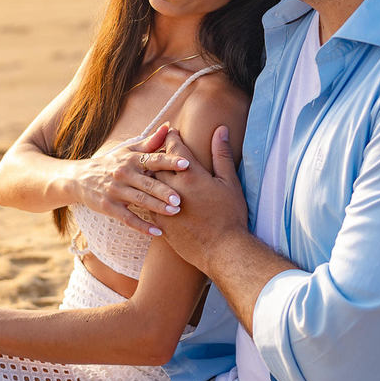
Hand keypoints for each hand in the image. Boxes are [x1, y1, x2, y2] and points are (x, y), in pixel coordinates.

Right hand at [72, 123, 191, 235]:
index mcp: (131, 159)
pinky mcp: (109, 207)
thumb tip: (170, 127)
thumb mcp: (127, 150)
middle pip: (147, 183)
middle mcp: (123, 174)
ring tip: (174, 212)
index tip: (186, 164)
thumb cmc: (110, 163)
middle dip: (164, 191)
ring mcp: (115, 191)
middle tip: (180, 198)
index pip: (153, 160)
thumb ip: (150, 142)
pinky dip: (142, 226)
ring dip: (157, 207)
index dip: (169, 161)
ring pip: (139, 200)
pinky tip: (157, 232)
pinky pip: (128, 218)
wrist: (79, 178)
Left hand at [156, 126, 249, 270]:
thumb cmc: (230, 215)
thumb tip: (220, 129)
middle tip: (162, 151)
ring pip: (150, 184)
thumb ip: (221, 154)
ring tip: (157, 172)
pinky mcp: (160, 223)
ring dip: (152, 176)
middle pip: (156, 164)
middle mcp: (172, 188)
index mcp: (190, 175)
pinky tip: (155, 196)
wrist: (221, 251)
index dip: (172, 138)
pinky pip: (149, 204)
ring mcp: (163, 207)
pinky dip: (151, 196)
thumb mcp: (230, 182)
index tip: (172, 132)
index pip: (174, 148)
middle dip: (158, 156)